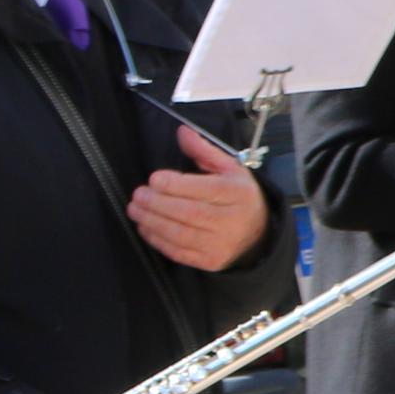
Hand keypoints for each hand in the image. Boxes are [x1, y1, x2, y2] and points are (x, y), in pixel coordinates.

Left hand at [127, 121, 271, 273]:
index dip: (175, 185)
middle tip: (138, 195)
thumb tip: (182, 132)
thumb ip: (204, 151)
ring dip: (152, 222)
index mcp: (236, 193)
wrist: (259, 234)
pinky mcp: (210, 260)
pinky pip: (179, 252)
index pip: (204, 190)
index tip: (154, 179)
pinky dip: (158, 240)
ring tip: (135, 210)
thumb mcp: (229, 169)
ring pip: (181, 234)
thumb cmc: (239, 196)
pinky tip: (146, 227)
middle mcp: (230, 220)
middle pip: (189, 213)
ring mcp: (220, 243)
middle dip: (158, 203)